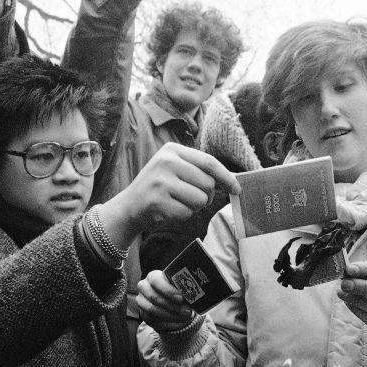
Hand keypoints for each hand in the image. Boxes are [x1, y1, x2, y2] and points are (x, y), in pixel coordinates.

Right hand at [111, 143, 240, 235]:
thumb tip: (234, 181)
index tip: (237, 189)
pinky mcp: (156, 201)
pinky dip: (182, 215)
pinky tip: (168, 210)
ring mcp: (160, 181)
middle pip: (208, 183)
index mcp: (173, 150)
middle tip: (189, 197)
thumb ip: (201, 171)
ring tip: (177, 202)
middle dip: (206, 196)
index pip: (209, 162)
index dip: (226, 177)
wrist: (129, 206)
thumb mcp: (177, 170)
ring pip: (200, 199)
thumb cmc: (160, 188)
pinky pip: (186, 213)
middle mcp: (165, 161)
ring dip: (194, 207)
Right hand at [137, 270, 195, 331]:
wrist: (170, 300)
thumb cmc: (176, 289)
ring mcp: (141, 301)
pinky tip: (180, 323)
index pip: (155, 281)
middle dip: (172, 306)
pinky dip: (169, 323)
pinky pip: (154, 321)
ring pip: (153, 311)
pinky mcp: (143, 314)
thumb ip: (183, 287)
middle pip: (154, 298)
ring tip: (186, 317)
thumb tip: (194, 293)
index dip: (168, 290)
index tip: (181, 298)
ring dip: (172, 315)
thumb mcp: (179, 285)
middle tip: (187, 311)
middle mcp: (144, 287)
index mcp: (152, 276)